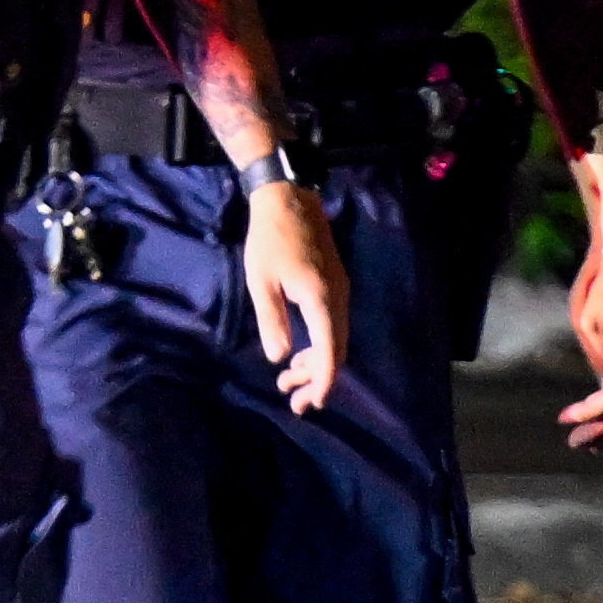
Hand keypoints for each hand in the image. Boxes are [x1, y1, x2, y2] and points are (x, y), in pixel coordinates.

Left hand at [238, 178, 350, 413]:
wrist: (289, 198)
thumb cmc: (270, 239)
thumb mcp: (262, 282)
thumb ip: (272, 321)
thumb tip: (279, 359)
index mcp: (322, 300)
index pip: (329, 353)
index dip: (322, 383)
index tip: (311, 404)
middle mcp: (338, 298)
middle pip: (337, 351)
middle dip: (318, 380)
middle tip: (294, 401)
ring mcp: (340, 291)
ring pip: (337, 339)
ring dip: (317, 363)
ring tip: (289, 380)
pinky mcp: (335, 284)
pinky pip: (334, 325)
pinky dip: (320, 345)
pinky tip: (300, 351)